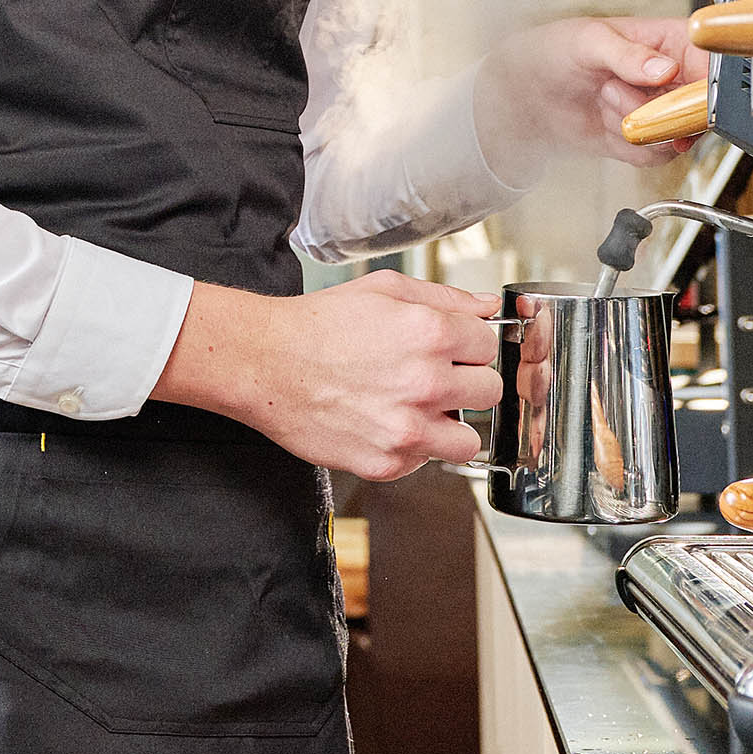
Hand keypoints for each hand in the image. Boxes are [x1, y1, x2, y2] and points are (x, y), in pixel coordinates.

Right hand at [155, 274, 502, 478]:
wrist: (263, 363)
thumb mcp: (383, 290)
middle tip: (435, 379)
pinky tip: (385, 424)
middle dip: (466, 383)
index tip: (452, 350)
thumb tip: (486, 307)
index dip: (469, 345)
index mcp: (431, 333)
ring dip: (450, 426)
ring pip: (469, 441)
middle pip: (489, 391)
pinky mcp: (387, 463)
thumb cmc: (316, 325)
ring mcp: (408, 428)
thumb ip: (444, 297)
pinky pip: (425, 464)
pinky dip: (411, 449)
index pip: (489, 345)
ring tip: (419, 411)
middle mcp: (426, 383)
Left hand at [473, 16, 704, 176]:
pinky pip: (657, 155)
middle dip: (657, 109)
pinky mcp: (648, 138)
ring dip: (637, 124)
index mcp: (671, 41)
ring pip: (678, 135)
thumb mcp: (588, 41)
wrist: (524, 91)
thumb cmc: (555, 50)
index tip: (681, 95)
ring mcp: (662, 110)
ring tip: (603, 98)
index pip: (712, 65)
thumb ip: (628, 54)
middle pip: (701, 108)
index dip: (705, 85)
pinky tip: (606, 122)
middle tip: (613, 90)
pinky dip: (631, 145)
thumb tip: (666, 67)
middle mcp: (674, 77)